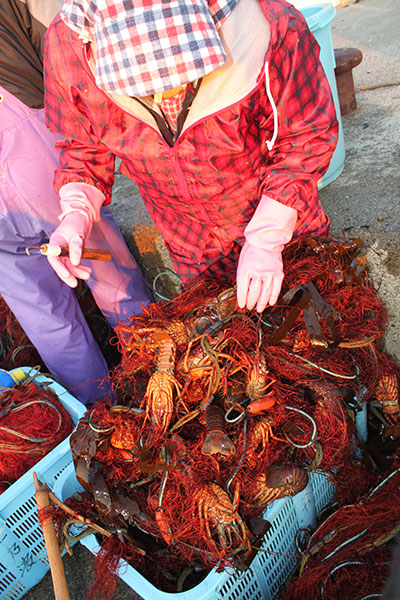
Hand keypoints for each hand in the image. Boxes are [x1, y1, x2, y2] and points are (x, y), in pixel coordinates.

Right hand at [46, 182, 104, 286]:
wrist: (82, 216)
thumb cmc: (77, 222)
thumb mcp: (77, 234)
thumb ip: (76, 248)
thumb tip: (75, 262)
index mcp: (55, 242)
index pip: (53, 258)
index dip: (59, 267)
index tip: (67, 274)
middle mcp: (58, 248)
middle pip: (60, 264)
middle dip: (67, 275)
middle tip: (74, 284)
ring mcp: (64, 251)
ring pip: (68, 265)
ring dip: (77, 272)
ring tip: (87, 275)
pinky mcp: (71, 252)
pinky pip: (74, 263)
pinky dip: (80, 267)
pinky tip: (87, 271)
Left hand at [235, 195, 296, 311]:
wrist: (266, 239)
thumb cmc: (251, 251)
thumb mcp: (243, 262)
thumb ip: (243, 277)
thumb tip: (244, 293)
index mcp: (246, 268)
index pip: (242, 288)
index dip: (242, 299)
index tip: (241, 305)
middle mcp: (258, 271)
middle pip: (254, 292)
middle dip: (251, 302)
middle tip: (249, 308)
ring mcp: (269, 272)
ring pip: (265, 292)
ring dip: (262, 303)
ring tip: (259, 309)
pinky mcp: (278, 272)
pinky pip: (277, 288)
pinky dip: (274, 297)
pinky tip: (271, 303)